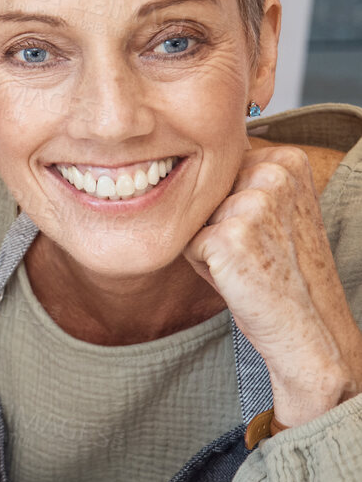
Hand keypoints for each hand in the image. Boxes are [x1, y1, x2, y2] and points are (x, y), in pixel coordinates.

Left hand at [185, 145, 361, 425]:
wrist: (307, 324)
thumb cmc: (278, 268)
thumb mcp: (266, 208)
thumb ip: (236, 179)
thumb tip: (174, 156)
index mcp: (288, 158)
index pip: (216, 168)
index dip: (226, 205)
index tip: (262, 230)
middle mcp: (274, 171)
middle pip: (201, 189)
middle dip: (211, 221)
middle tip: (251, 249)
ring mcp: (254, 201)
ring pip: (191, 215)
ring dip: (204, 241)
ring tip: (244, 261)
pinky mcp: (231, 233)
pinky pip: (185, 242)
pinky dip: (200, 263)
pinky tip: (235, 274)